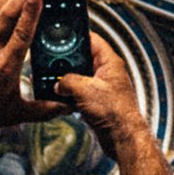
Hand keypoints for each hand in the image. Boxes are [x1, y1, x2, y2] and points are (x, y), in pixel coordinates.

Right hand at [54, 35, 149, 155]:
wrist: (122, 137)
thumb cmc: (115, 112)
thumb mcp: (84, 89)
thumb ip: (67, 81)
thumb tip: (58, 83)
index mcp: (110, 62)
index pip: (92, 40)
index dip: (76, 37)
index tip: (62, 36)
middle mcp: (107, 73)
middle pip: (83, 59)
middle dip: (67, 62)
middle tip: (51, 62)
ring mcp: (102, 88)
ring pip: (80, 77)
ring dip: (66, 80)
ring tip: (52, 80)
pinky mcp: (98, 102)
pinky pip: (80, 93)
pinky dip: (70, 95)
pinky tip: (60, 97)